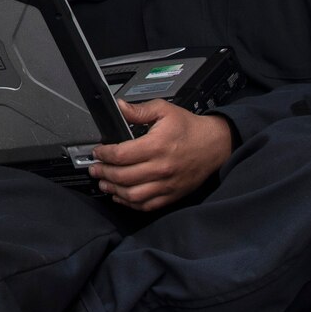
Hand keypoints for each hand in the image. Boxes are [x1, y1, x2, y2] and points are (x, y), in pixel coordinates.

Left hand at [89, 101, 234, 211]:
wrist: (215, 144)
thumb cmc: (190, 129)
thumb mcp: (165, 111)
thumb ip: (139, 110)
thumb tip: (119, 107)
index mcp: (157, 145)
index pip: (121, 154)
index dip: (104, 154)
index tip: (97, 152)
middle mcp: (161, 167)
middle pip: (123, 176)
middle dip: (103, 172)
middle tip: (95, 168)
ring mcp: (167, 184)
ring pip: (133, 194)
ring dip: (114, 190)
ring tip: (104, 182)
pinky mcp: (172, 194)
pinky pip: (147, 205)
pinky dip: (130, 203)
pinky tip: (121, 196)